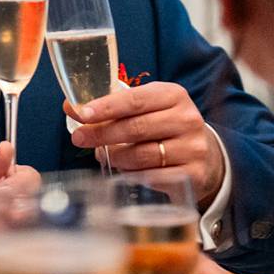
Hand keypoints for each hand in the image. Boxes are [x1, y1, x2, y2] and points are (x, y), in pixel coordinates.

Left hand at [67, 81, 225, 204]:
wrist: (203, 155)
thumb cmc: (162, 127)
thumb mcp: (143, 109)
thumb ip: (110, 107)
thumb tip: (70, 107)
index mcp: (173, 95)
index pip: (135, 99)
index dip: (106, 107)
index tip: (82, 114)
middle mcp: (187, 119)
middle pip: (136, 128)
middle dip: (102, 134)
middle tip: (79, 138)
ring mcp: (193, 148)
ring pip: (142, 155)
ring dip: (116, 157)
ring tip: (106, 155)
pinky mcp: (193, 174)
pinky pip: (153, 177)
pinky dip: (133, 175)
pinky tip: (125, 171)